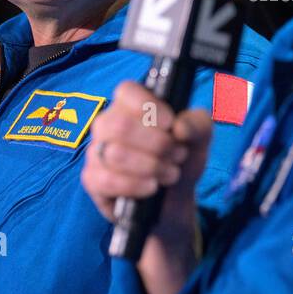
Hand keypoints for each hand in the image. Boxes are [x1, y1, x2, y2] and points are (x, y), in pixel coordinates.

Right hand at [83, 80, 213, 293]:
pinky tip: (151, 188)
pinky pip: (106, 180)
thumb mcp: (200, 141)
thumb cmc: (180, 161)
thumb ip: (198, 124)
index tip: (171, 124)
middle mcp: (108, 124)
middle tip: (177, 155)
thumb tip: (179, 126)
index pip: (126, 91)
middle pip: (119, 124)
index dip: (148, 106)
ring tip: (170, 174)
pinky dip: (134, 185)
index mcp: (131, 106)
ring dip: (150, 166)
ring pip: (114, 153)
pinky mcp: (92, 180)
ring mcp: (97, 152)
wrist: (173, 202)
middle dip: (156, 143)